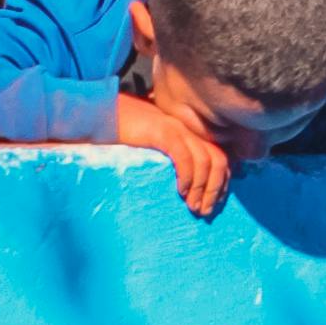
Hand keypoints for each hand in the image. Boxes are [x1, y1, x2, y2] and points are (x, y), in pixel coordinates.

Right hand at [113, 89, 232, 217]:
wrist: (103, 112)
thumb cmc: (125, 133)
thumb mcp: (156, 146)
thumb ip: (173, 156)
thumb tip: (184, 186)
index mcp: (190, 132)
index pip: (220, 156)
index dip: (222, 182)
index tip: (215, 203)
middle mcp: (188, 128)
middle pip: (218, 160)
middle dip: (216, 190)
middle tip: (205, 212)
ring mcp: (177, 128)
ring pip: (205, 161)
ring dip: (203, 188)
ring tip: (193, 207)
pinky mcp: (163, 132)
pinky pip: (184, 157)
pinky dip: (187, 177)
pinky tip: (181, 192)